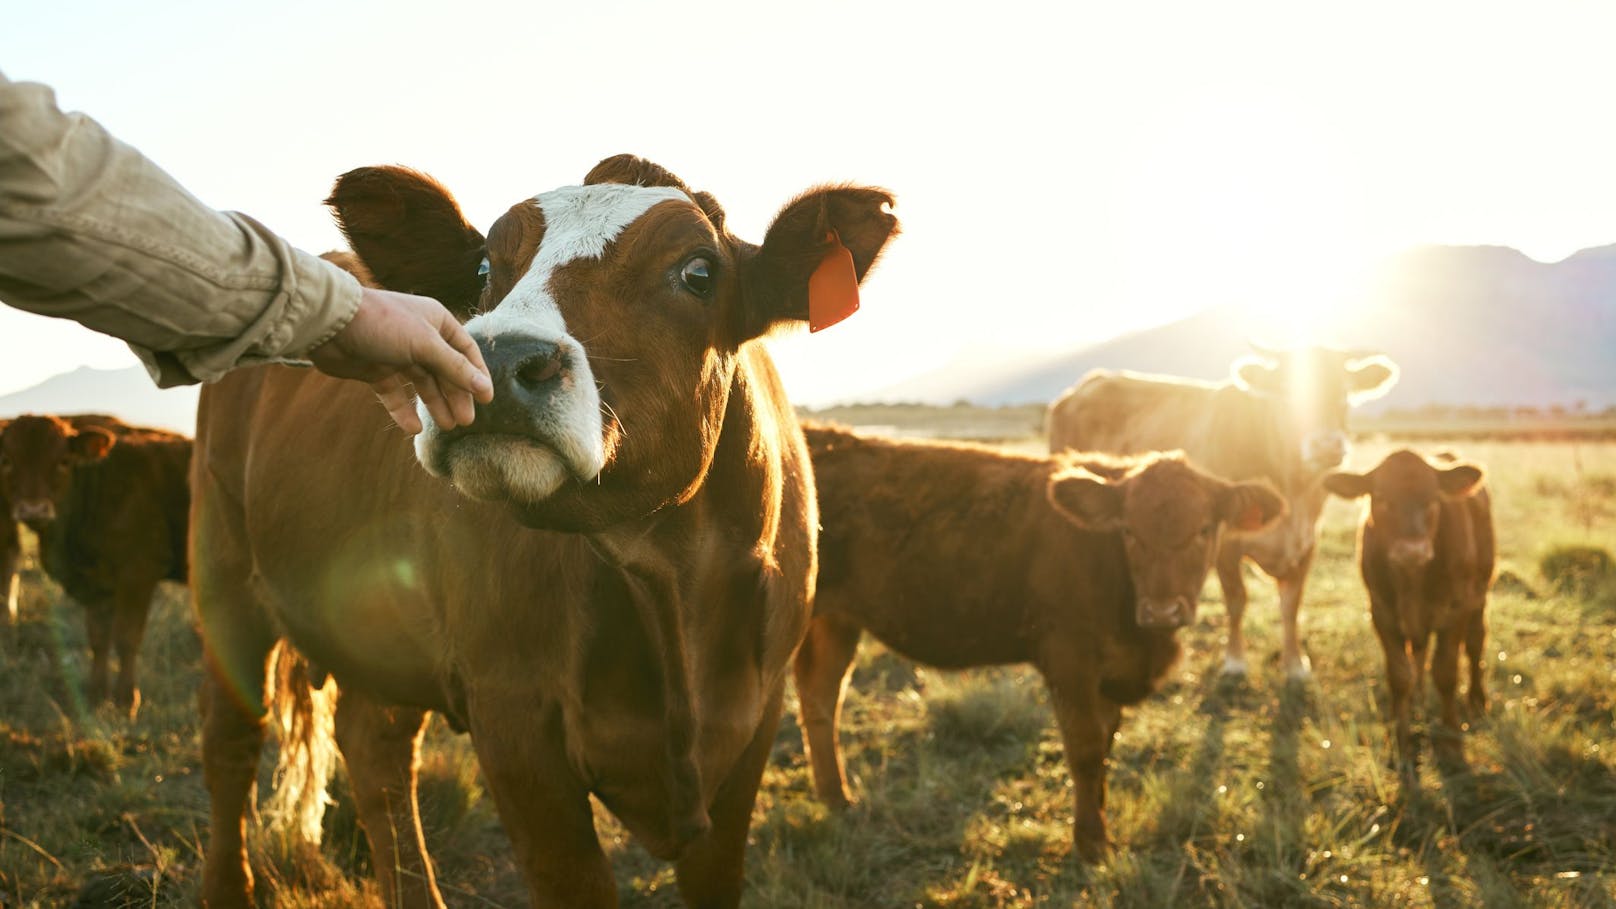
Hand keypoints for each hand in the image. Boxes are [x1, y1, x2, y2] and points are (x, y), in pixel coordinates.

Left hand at [308, 287, 492, 433]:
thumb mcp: (426, 345)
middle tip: (466, 421)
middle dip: (456, 395)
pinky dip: (404, 410)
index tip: (487, 400)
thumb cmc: (383, 325)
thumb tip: (485, 388)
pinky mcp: (376, 370)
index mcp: (436, 322)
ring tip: (447, 426)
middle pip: (445, 371)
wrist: (330, 324)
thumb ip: (456, 369)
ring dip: (435, 404)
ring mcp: (397, 354)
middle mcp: (419, 337)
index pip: (465, 351)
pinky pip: (395, 394)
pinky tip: (413, 428)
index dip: (477, 375)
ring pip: (422, 384)